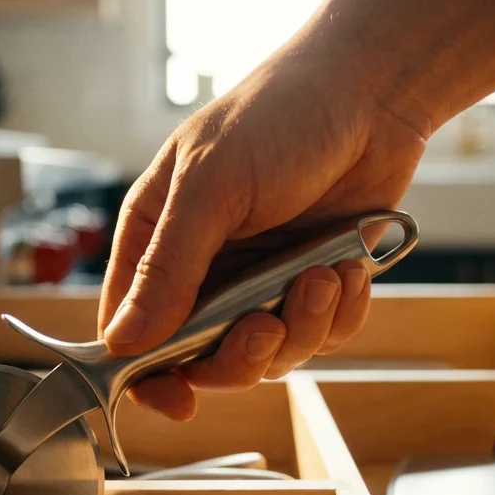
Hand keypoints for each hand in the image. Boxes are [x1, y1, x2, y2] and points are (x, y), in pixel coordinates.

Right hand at [98, 46, 427, 420]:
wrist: (370, 94)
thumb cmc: (279, 116)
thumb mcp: (210, 187)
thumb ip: (168, 268)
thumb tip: (124, 342)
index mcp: (157, 239)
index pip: (130, 330)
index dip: (147, 375)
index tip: (177, 399)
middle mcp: (205, 270)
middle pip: (202, 360)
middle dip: (240, 355)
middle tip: (266, 323)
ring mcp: (260, 281)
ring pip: (269, 356)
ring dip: (301, 325)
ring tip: (323, 273)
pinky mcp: (313, 285)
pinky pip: (322, 336)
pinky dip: (340, 313)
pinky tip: (348, 268)